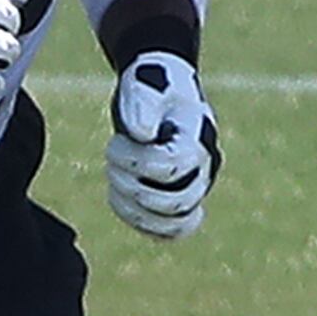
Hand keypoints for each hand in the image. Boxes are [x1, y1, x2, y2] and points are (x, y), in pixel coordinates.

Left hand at [104, 52, 220, 240]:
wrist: (157, 93)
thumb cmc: (151, 85)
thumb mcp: (144, 84)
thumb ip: (143, 103)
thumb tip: (140, 133)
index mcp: (199, 138)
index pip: (174, 166)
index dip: (137, 161)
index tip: (117, 141)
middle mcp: (204, 169)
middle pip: (178, 202)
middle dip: (134, 187)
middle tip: (112, 162)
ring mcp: (194, 188)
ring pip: (175, 223)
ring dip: (135, 209)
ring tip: (114, 180)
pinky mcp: (178, 202)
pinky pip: (168, 231)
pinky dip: (140, 222)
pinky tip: (118, 197)